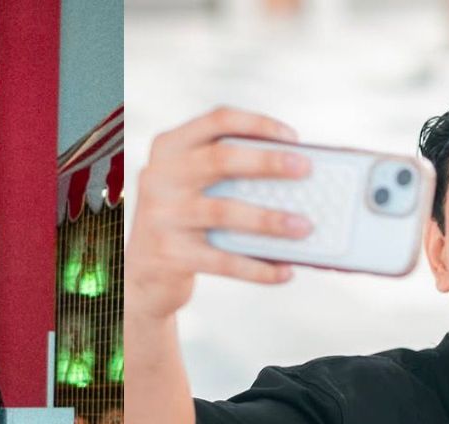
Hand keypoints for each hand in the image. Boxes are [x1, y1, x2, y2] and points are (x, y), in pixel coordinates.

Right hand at [124, 108, 313, 321]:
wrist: (141, 277)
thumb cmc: (184, 223)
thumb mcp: (194, 188)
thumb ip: (229, 176)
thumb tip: (295, 181)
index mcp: (170, 148)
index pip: (217, 121)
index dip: (258, 124)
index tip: (293, 137)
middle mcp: (159, 176)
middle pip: (220, 159)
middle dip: (268, 162)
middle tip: (306, 168)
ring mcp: (161, 216)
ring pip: (224, 211)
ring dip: (270, 220)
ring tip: (304, 227)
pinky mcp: (169, 255)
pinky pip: (223, 261)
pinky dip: (258, 268)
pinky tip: (285, 271)